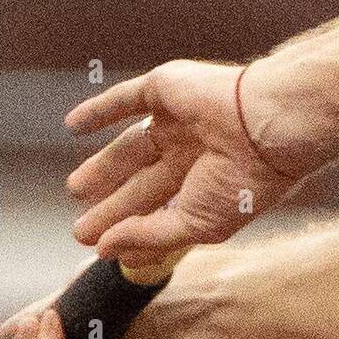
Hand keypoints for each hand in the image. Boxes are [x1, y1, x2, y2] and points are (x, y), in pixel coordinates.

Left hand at [64, 58, 328, 267]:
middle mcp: (195, 152)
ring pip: (132, 146)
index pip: (163, 210)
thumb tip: (104, 248)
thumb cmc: (243, 180)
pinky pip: (125, 99)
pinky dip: (98, 110)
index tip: (102, 247)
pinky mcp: (166, 89)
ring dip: (103, 166)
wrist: (266, 124)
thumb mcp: (195, 223)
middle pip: (144, 182)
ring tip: (74, 188)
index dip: (132, 228)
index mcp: (209, 184)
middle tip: (81, 228)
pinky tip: (73, 125)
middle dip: (113, 205)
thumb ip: (148, 236)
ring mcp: (180, 119)